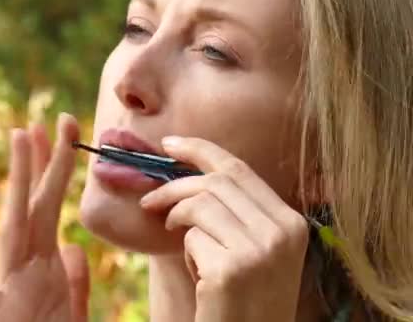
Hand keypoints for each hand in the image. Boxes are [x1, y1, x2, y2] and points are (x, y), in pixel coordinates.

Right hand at [0, 113, 89, 321]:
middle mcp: (26, 269)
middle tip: (47, 119)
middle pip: (36, 206)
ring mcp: (8, 286)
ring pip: (14, 226)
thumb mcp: (72, 316)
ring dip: (18, 182)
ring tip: (20, 137)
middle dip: (43, 163)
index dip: (58, 171)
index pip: (53, 209)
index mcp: (47, 268)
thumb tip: (74, 248)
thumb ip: (74, 282)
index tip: (64, 133)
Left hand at [141, 136, 309, 321]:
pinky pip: (192, 237)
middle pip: (216, 181)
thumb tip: (193, 174)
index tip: (170, 144)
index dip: (201, 150)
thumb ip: (238, 213)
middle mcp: (282, 231)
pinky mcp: (232, 269)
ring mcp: (260, 250)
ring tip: (175, 237)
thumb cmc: (247, 299)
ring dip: (176, 218)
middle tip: (151, 201)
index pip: (240, 169)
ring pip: (200, 204)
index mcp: (292, 222)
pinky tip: (199, 276)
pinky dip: (186, 252)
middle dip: (174, 185)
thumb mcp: (257, 251)